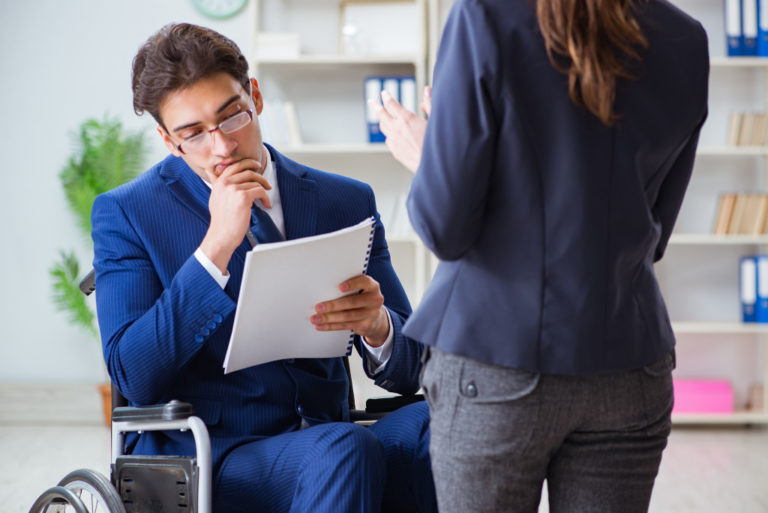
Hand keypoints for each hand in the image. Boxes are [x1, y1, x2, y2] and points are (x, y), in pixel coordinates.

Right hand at [200, 157, 271, 271]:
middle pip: (248, 171)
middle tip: (266, 183)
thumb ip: (215, 183)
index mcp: (219, 182)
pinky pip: (260, 191)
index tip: (256, 166)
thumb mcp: (214, 197)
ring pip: (255, 182)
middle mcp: (225, 183)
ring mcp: (234, 189)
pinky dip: (266, 198)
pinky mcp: (243, 197)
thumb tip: (209, 171)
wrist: (221, 235)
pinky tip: (266, 204)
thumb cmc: (220, 219)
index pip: (235, 165)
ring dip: (264, 190)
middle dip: (260, 176)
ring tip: (265, 199)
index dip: (248, 163)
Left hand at [311, 275, 389, 346]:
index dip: (352, 284)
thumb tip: (323, 290)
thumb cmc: (361, 298)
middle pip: (352, 302)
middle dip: (333, 305)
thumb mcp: (361, 290)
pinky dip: (331, 326)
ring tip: (315, 318)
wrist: (376, 318)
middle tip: (318, 307)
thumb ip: (349, 287)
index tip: (339, 287)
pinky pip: (345, 326)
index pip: (364, 282)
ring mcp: (371, 314)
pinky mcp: (365, 326)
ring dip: (328, 318)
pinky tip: (320, 326)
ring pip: (347, 316)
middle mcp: (374, 300)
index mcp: (372, 287)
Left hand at [370, 86, 430, 172]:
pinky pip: (388, 140)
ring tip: (380, 117)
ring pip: (383, 128)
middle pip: (381, 114)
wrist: (433, 166)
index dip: (386, 97)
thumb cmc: (437, 145)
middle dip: (375, 106)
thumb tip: (426, 91)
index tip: (384, 93)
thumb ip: (429, 104)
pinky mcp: (395, 152)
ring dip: (381, 120)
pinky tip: (391, 135)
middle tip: (371, 102)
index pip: (391, 104)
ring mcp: (395, 141)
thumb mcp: (435, 120)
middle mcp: (397, 129)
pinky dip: (388, 134)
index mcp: (407, 119)